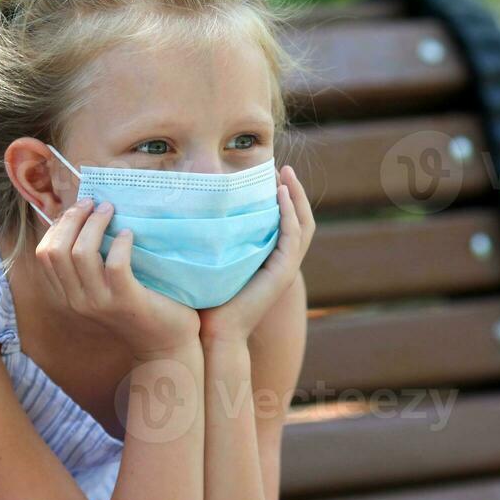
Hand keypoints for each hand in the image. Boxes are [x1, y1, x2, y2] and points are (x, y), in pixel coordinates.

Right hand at [36, 197, 200, 358]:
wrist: (164, 344)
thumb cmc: (137, 308)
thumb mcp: (103, 288)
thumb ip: (89, 264)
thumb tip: (83, 220)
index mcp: (68, 295)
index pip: (45, 255)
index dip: (58, 226)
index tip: (77, 210)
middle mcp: (77, 301)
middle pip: (56, 250)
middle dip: (72, 219)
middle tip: (92, 203)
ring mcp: (100, 302)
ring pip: (80, 253)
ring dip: (94, 224)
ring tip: (109, 210)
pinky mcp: (127, 301)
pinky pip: (115, 264)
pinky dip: (120, 244)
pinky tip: (129, 234)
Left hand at [198, 164, 314, 343]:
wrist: (215, 333)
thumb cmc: (207, 301)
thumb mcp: (213, 261)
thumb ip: (216, 240)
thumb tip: (197, 212)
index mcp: (270, 260)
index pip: (286, 222)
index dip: (283, 197)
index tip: (268, 173)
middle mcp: (283, 263)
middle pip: (301, 219)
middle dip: (294, 190)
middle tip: (282, 166)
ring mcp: (286, 268)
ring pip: (303, 224)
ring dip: (296, 196)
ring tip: (285, 173)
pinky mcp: (284, 273)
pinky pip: (293, 235)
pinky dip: (289, 212)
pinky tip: (280, 194)